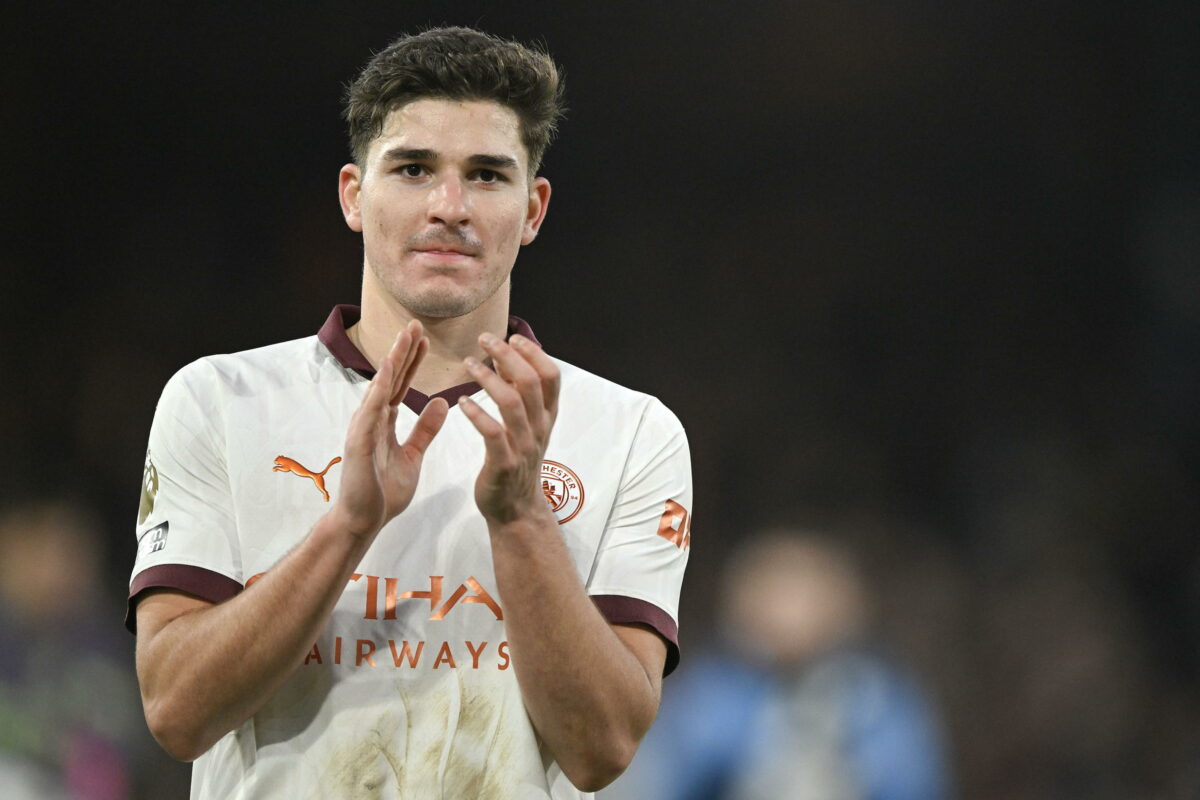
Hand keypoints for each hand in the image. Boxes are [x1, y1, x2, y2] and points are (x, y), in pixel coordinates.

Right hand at [332, 320, 448, 540]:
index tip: (425, 339)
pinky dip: (380, 389)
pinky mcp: (359, 442)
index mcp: (384, 423)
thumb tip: (442, 402)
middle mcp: (371, 420)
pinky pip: (371, 411)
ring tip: (404, 337)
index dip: (411, 361)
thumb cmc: (383, 492)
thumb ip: (425, 429)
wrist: (364, 522)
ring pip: (380, 388)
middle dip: (402, 351)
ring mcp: (363, 429)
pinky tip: (390, 370)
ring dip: (392, 362)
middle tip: (415, 324)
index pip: (401, 385)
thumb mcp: (413, 455)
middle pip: (390, 379)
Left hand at [458, 332, 559, 524]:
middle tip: (484, 339)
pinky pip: (492, 433)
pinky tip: (461, 402)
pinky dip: (476, 414)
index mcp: (547, 416)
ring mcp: (524, 446)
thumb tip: (503, 357)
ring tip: (468, 364)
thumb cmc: (517, 460)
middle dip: (507, 356)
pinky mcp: (504, 463)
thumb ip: (519, 393)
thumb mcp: (527, 425)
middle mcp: (540, 428)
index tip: (512, 336)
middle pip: (530, 382)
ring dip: (489, 379)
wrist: (516, 509)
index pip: (551, 376)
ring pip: (512, 403)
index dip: (533, 353)